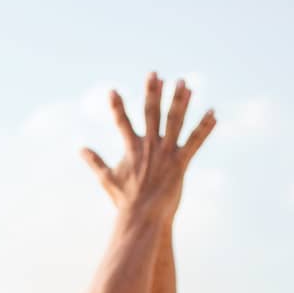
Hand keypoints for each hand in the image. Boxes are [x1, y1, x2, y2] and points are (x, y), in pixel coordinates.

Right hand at [81, 73, 215, 217]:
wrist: (142, 218)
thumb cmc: (125, 201)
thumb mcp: (107, 179)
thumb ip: (95, 161)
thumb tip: (80, 149)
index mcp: (132, 149)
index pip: (122, 123)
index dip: (116, 107)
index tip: (112, 91)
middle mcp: (149, 147)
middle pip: (150, 114)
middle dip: (152, 93)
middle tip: (154, 74)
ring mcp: (165, 154)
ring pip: (174, 122)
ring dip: (180, 101)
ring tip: (185, 84)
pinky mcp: (180, 163)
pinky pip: (195, 141)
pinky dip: (204, 127)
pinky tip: (213, 113)